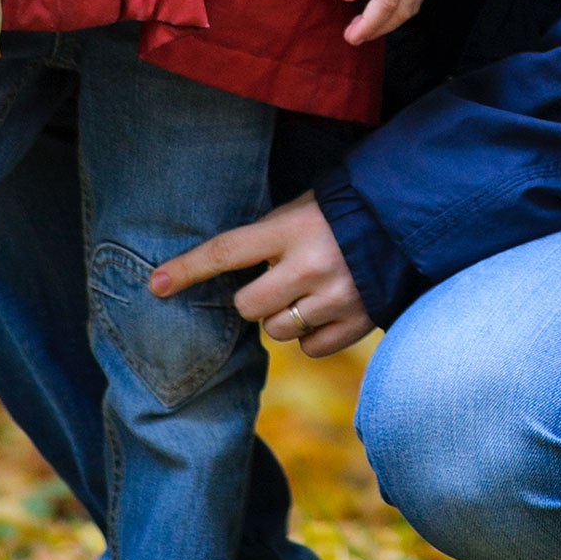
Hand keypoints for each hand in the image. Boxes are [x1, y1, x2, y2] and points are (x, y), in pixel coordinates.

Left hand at [147, 197, 377, 355]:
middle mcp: (310, 266)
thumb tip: (218, 271)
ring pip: (276, 331)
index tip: (155, 285)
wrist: (405, 223)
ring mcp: (337, 297)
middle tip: (271, 282)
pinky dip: (310, 336)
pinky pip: (310, 348)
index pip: (225, 252)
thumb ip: (261, 240)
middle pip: (247, 306)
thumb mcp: (295, 210)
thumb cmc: (335, 214)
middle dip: (250, 299)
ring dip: (280, 318)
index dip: (187, 269)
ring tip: (303, 294)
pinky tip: (322, 312)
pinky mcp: (359, 321)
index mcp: (290, 230)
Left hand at [340, 0, 427, 44]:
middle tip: (355, 36)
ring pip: (412, 5)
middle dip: (378, 28)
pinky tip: (380, 11)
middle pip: (401, 10)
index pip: (386, 3)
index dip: (368, 25)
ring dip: (389, 21)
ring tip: (365, 26)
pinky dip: (400, 8)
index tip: (350, 37)